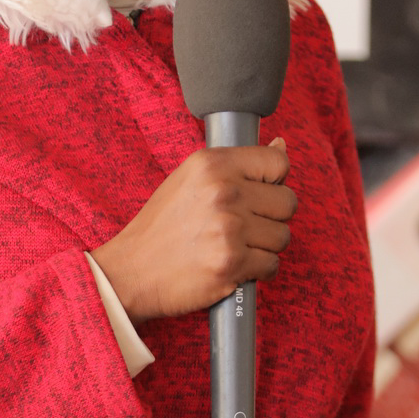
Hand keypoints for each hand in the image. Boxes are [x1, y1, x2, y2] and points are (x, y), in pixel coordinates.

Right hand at [90, 141, 295, 325]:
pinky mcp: (232, 263)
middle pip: (287, 203)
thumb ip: (235, 165)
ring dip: (265, 246)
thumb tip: (281, 145)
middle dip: (271, 218)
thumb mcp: (190, 180)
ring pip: (282, 236)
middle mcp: (223, 191)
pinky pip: (272, 265)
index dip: (275, 181)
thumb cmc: (161, 227)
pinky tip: (235, 266)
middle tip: (245, 227)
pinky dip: (258, 270)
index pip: (277, 162)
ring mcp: (229, 228)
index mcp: (212, 164)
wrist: (131, 271)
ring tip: (235, 247)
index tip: (261, 194)